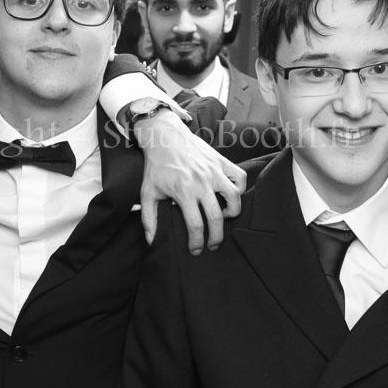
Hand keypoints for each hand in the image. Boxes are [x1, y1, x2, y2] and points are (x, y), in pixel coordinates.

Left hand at [135, 110, 245, 252]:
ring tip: (224, 218)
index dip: (197, 243)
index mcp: (183, 191)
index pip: (195, 226)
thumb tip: (151, 241)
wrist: (164, 136)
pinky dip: (240, 188)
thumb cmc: (156, 166)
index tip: (196, 251)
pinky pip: (240, 177)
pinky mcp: (221, 161)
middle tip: (212, 245)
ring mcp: (214, 171)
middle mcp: (202, 182)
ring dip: (232, 212)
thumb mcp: (147, 192)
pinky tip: (230, 195)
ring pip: (235, 198)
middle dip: (216, 237)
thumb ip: (149, 219)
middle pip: (217, 218)